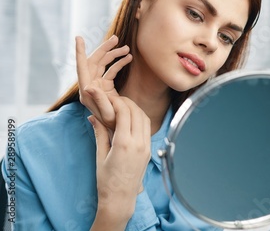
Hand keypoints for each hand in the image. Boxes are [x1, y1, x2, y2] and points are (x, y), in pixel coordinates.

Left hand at [76, 35, 131, 128]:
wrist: (121, 129)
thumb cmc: (115, 125)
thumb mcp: (109, 114)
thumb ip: (99, 100)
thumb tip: (88, 86)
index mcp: (88, 92)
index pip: (82, 68)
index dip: (80, 52)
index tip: (79, 37)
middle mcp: (90, 87)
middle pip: (94, 62)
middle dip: (105, 49)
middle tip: (117, 39)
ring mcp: (97, 86)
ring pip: (102, 64)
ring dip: (114, 55)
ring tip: (127, 49)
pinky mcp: (105, 86)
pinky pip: (110, 70)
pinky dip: (119, 63)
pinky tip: (128, 59)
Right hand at [89, 96, 150, 228]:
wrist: (120, 198)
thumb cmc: (107, 180)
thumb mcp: (100, 155)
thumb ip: (99, 133)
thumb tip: (93, 117)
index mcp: (124, 144)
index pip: (125, 113)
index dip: (117, 102)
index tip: (109, 98)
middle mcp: (139, 144)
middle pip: (137, 113)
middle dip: (127, 102)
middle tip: (116, 99)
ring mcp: (146, 147)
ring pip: (145, 119)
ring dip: (136, 109)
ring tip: (124, 106)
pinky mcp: (149, 151)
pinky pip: (148, 129)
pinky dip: (140, 119)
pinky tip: (131, 118)